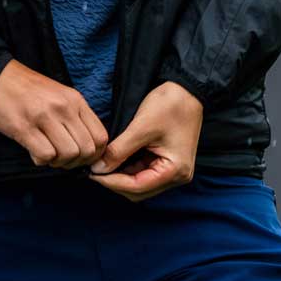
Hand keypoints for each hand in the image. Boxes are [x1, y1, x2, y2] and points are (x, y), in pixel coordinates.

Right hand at [0, 58, 109, 169]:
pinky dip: (42, 160)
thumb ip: (75, 118)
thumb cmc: (28, 91)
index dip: (94, 155)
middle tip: (62, 159)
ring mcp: (44, 117)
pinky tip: (34, 152)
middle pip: (87, 149)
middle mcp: (64, 107)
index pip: (100, 137)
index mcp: (75, 100)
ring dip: (59, 162)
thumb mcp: (60, 96)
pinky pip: (45, 155)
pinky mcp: (24, 127)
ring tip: (48, 154)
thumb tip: (87, 149)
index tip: (82, 158)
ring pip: (68, 154)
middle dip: (76, 162)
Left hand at [89, 81, 203, 200]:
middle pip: (139, 191)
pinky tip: (115, 160)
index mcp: (175, 170)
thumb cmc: (170, 105)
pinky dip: (128, 169)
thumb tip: (97, 169)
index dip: (112, 183)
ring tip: (103, 164)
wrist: (187, 89)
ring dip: (121, 177)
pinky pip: (144, 173)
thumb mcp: (141, 128)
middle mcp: (177, 176)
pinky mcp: (168, 162)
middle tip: (95, 170)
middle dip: (116, 182)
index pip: (138, 187)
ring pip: (140, 184)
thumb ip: (118, 151)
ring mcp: (173, 171)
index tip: (93, 174)